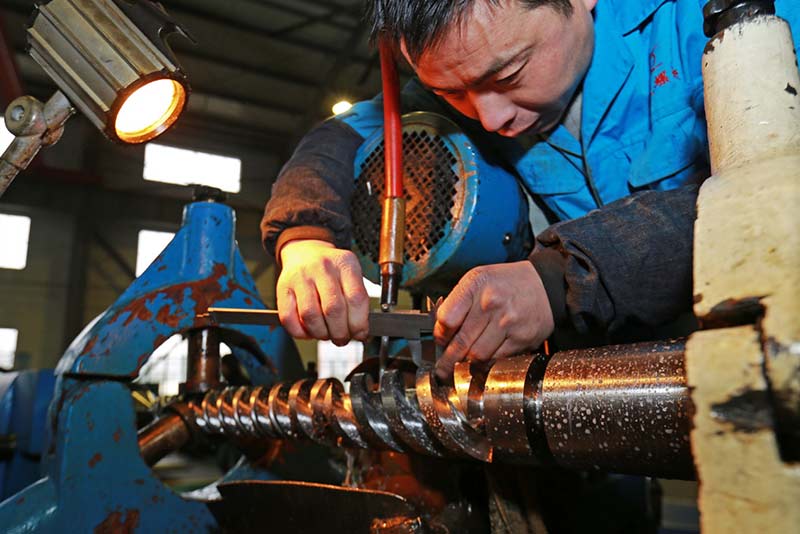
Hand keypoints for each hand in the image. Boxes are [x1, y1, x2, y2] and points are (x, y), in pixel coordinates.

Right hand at [277, 239, 369, 344]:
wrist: (305, 252)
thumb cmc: (332, 270)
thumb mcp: (351, 275)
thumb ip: (358, 301)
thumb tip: (360, 332)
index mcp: (344, 264)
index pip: (356, 298)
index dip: (359, 323)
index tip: (360, 334)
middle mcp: (322, 268)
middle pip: (333, 310)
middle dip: (340, 333)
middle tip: (342, 339)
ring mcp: (300, 277)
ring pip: (310, 316)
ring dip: (321, 334)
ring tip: (326, 335)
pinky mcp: (282, 288)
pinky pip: (288, 318)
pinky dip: (300, 332)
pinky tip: (309, 331)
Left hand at [434, 261, 553, 378]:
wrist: (545, 285)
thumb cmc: (508, 283)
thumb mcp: (478, 279)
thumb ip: (458, 302)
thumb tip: (442, 331)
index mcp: (476, 285)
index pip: (447, 319)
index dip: (440, 334)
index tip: (441, 340)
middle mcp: (491, 303)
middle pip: (461, 342)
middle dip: (447, 361)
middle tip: (442, 369)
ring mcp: (508, 322)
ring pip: (477, 356)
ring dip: (467, 365)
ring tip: (462, 366)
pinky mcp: (522, 338)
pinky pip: (496, 360)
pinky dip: (487, 364)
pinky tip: (483, 361)